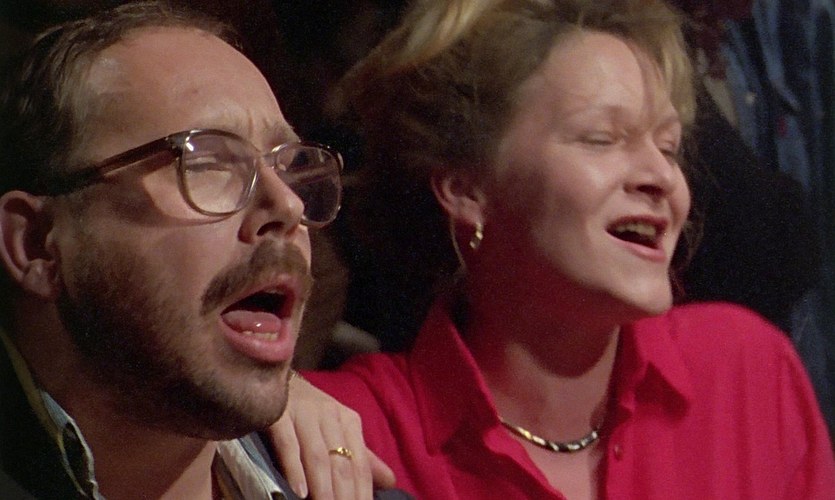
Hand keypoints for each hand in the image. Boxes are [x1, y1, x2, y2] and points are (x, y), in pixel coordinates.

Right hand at [269, 372, 395, 498]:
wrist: (275, 377)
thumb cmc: (309, 411)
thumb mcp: (339, 429)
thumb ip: (363, 457)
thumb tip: (390, 481)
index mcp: (348, 421)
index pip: (360, 465)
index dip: (363, 493)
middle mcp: (330, 416)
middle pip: (341, 464)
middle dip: (344, 496)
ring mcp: (303, 414)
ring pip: (318, 457)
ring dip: (323, 488)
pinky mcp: (278, 414)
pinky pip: (288, 444)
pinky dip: (294, 468)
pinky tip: (298, 491)